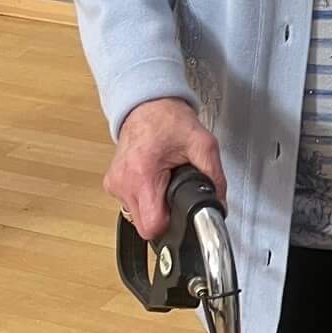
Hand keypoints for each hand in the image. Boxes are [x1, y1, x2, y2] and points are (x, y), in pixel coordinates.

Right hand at [106, 98, 226, 239]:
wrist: (148, 106)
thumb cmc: (169, 121)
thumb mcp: (203, 144)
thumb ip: (215, 176)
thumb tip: (219, 203)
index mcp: (142, 175)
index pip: (152, 226)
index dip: (171, 225)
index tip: (181, 212)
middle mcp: (123, 183)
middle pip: (146, 226)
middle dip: (165, 216)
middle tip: (175, 192)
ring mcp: (115, 185)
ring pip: (138, 218)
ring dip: (154, 207)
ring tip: (164, 183)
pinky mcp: (112, 184)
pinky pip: (131, 205)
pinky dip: (145, 199)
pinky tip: (154, 180)